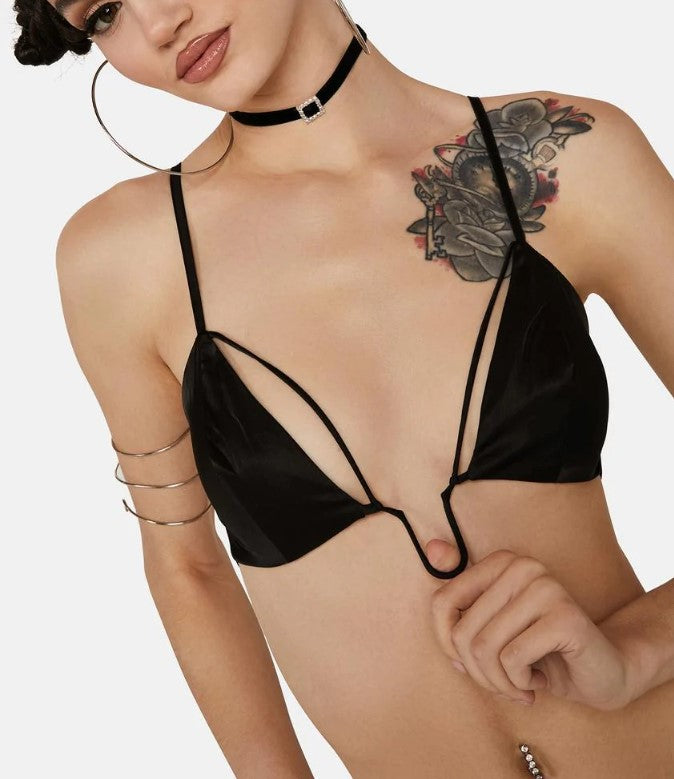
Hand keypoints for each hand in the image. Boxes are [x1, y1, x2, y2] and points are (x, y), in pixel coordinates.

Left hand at [428, 547, 636, 710]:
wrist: (603, 671)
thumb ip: (460, 596)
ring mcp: (545, 588)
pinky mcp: (564, 617)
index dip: (447, 643)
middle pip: (464, 633)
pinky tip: (540, 681)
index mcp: (501, 562)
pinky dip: (520, 683)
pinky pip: (513, 659)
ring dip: (499, 682)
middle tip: (503, 683)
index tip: (468, 661)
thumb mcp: (492, 628)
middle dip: (478, 672)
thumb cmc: (538, 651)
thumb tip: (431, 548)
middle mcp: (522, 567)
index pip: (442, 603)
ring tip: (520, 684)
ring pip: (486, 649)